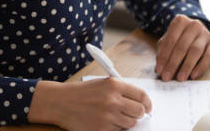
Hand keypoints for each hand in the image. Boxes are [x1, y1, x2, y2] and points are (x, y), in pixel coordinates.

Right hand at [28, 78, 151, 130]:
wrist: (61, 102)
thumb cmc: (81, 92)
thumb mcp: (102, 83)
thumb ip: (121, 90)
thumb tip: (139, 101)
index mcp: (115, 85)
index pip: (142, 96)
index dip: (148, 103)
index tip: (148, 107)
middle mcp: (113, 100)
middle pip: (139, 112)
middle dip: (139, 113)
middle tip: (134, 113)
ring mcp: (108, 116)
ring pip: (130, 124)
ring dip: (126, 122)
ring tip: (115, 116)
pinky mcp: (102, 129)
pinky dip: (115, 128)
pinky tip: (105, 121)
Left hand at [155, 15, 209, 81]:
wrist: (196, 31)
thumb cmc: (179, 37)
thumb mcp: (168, 40)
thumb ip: (163, 52)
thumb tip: (159, 68)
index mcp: (180, 21)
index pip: (170, 40)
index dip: (164, 57)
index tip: (159, 71)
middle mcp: (194, 24)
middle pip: (182, 46)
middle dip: (173, 64)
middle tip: (167, 77)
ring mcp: (205, 32)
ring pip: (195, 51)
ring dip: (186, 66)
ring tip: (180, 78)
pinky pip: (208, 56)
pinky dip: (200, 67)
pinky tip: (193, 75)